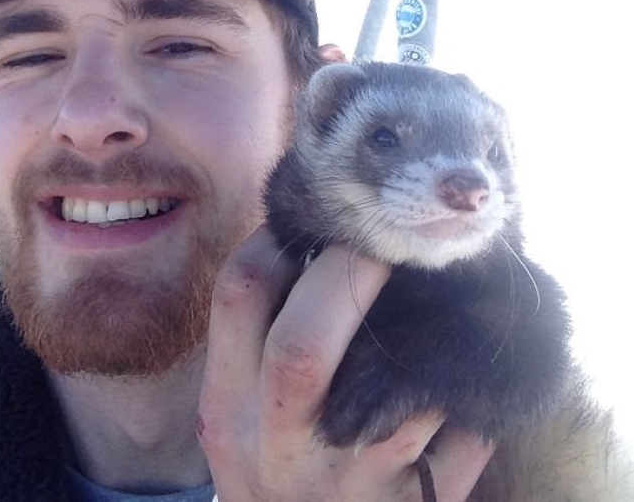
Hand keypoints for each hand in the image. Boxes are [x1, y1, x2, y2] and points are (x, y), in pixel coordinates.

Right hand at [198, 226, 492, 500]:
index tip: (315, 220)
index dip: (278, 238)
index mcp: (228, 408)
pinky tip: (464, 363)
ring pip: (399, 387)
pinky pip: (460, 432)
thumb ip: (258, 342)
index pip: (238, 296)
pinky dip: (467, 387)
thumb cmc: (276, 468)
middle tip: (387, 243)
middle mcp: (278, 448)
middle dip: (349, 275)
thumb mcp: (240, 416)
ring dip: (429, 329)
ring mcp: (349, 484)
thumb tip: (312, 238)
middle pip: (302, 346)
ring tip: (443, 289)